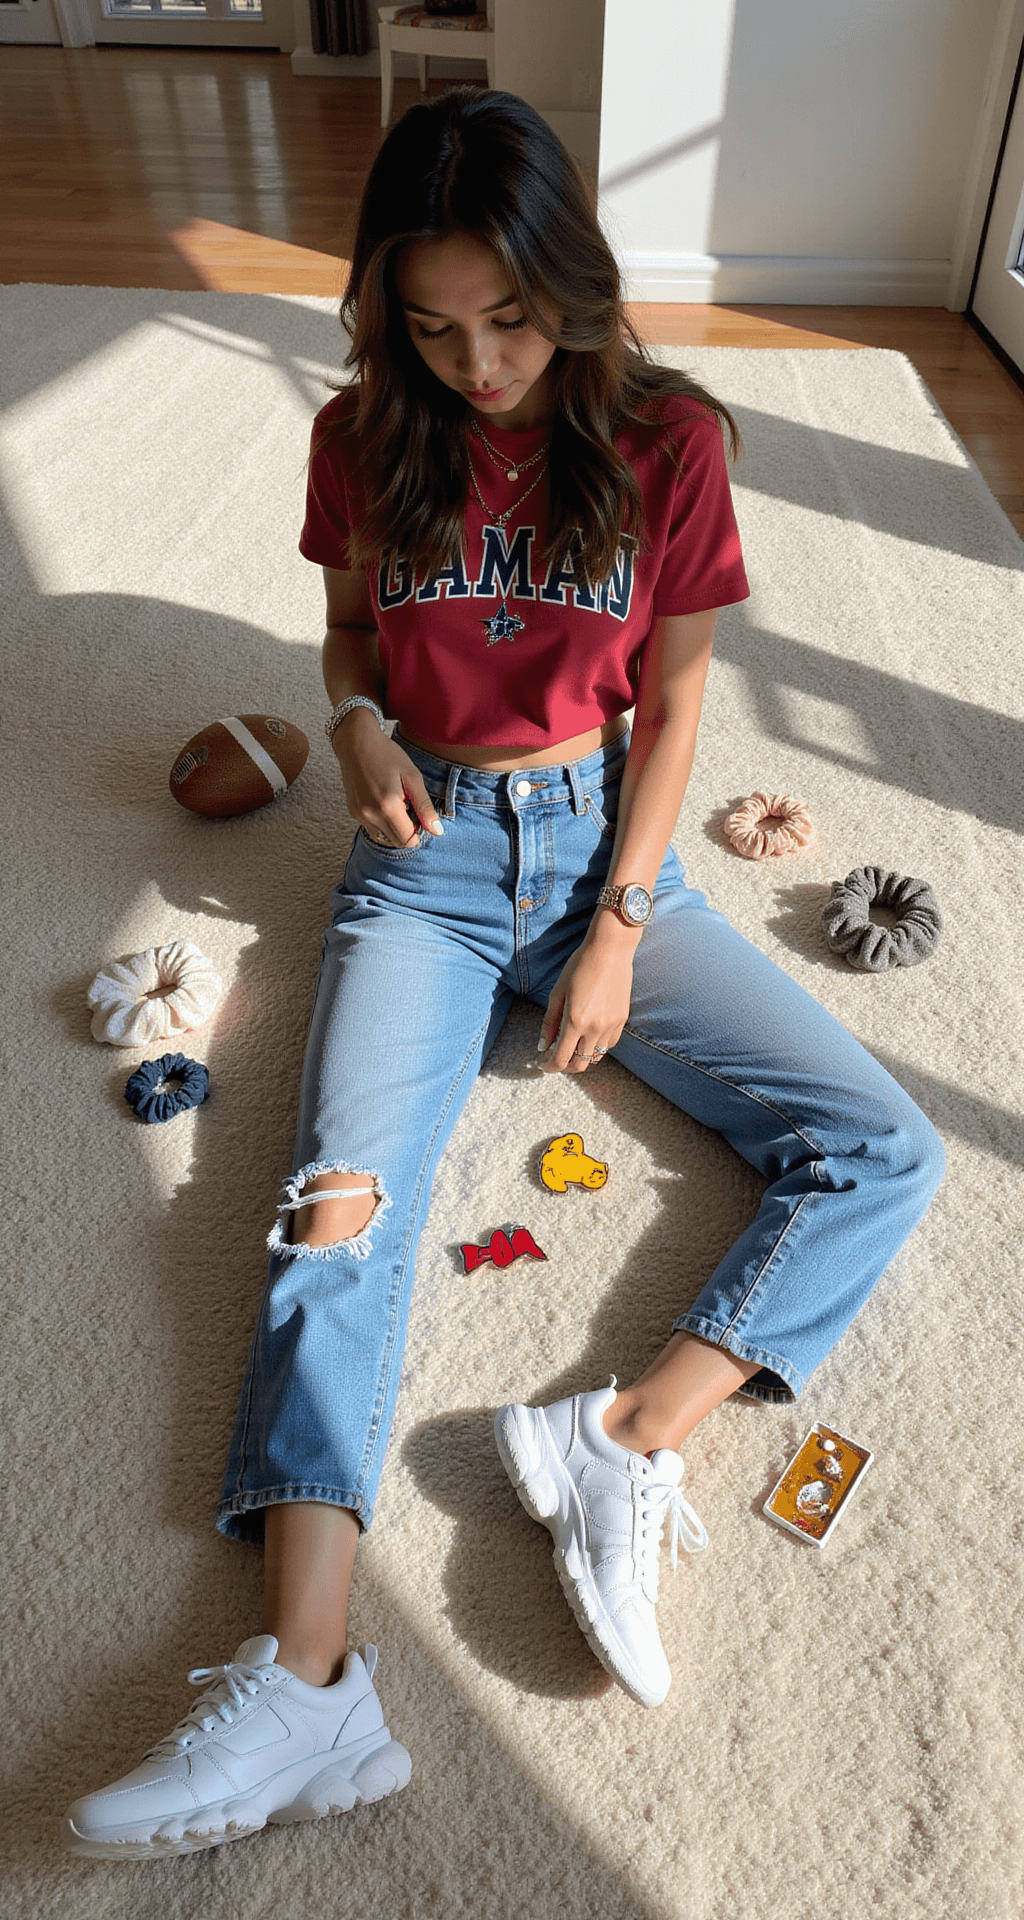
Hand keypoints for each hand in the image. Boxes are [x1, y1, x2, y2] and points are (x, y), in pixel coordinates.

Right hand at [332, 711, 443, 846]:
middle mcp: (370, 815)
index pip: (409, 840)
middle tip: (409, 807)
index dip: (418, 831)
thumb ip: (425, 806)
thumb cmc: (387, 755)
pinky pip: (372, 827)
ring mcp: (359, 815)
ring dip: (393, 828)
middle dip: (407, 831)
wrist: (356, 742)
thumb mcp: (412, 777)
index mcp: (388, 807)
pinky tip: (383, 800)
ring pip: (383, 837)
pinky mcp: (353, 811)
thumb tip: (437, 831)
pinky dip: (381, 821)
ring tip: (396, 803)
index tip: (419, 814)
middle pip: (396, 842)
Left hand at [537, 929, 636, 1072]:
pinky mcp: (622, 1020)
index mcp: (575, 1021)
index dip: (550, 1066)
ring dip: (581, 1057)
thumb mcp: (558, 992)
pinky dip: (596, 1046)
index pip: (561, 1058)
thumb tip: (542, 1046)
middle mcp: (595, 1028)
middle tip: (555, 1057)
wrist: (610, 950)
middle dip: (565, 1066)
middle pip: (580, 1064)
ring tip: (572, 1045)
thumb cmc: (580, 966)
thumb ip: (549, 1022)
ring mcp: (611, 1025)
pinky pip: (608, 1044)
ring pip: (596, 1057)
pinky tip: (588, 1036)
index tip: (543, 1064)